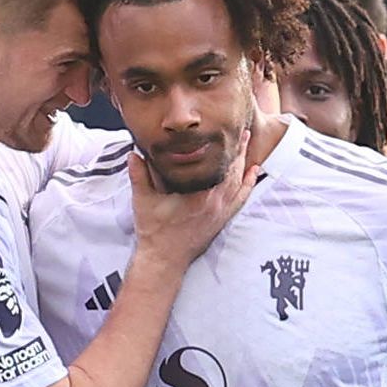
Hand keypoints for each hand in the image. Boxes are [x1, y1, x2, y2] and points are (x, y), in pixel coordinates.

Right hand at [128, 133, 259, 267]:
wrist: (165, 260)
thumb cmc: (154, 232)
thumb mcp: (143, 201)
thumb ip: (139, 175)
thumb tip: (133, 152)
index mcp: (198, 194)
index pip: (217, 163)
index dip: (224, 144)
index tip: (228, 126)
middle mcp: (215, 203)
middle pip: (233, 169)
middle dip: (238, 148)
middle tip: (243, 129)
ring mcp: (220, 213)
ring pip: (239, 182)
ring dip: (244, 162)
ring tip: (248, 143)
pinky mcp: (222, 220)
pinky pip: (240, 200)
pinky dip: (248, 185)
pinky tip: (254, 172)